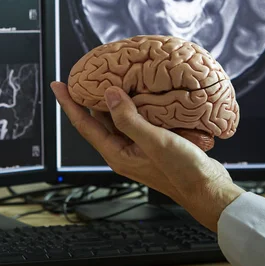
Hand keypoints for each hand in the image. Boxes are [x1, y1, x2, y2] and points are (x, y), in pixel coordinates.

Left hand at [51, 82, 243, 231]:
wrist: (207, 189)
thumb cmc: (181, 171)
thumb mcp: (153, 141)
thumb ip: (128, 119)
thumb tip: (107, 95)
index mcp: (116, 153)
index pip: (84, 124)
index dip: (69, 104)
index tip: (57, 85)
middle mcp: (122, 151)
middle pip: (97, 121)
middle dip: (88, 99)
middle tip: (84, 76)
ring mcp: (137, 149)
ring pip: (117, 120)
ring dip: (112, 100)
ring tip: (109, 78)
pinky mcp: (152, 145)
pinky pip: (135, 121)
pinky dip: (133, 106)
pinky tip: (139, 93)